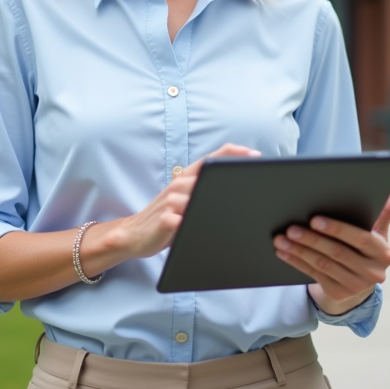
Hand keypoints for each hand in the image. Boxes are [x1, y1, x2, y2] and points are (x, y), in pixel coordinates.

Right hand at [107, 143, 259, 259]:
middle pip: (208, 175)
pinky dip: (194, 222)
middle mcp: (178, 186)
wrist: (134, 234)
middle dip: (230, 176)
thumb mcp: (184, 199)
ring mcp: (170, 203)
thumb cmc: (166, 217)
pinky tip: (207, 227)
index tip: (255, 155)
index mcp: (185, 178)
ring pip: (197, 196)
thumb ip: (202, 189)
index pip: (210, 159)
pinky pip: (183, 220)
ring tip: (238, 206)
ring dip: (215, 200)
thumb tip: (235, 186)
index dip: (232, 153)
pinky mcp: (165, 221)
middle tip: (253, 179)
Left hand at [273, 188, 389, 315]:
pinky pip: (314, 275)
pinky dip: (296, 262)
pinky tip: (283, 252)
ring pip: (323, 265)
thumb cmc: (365, 247)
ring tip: (281, 238)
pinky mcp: (339, 294)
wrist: (358, 282)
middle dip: (312, 239)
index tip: (315, 219)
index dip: (337, 229)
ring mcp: (356, 286)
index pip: (360, 238)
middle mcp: (373, 273)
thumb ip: (386, 211)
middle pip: (338, 253)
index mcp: (384, 253)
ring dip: (299, 251)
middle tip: (290, 227)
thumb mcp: (377, 231)